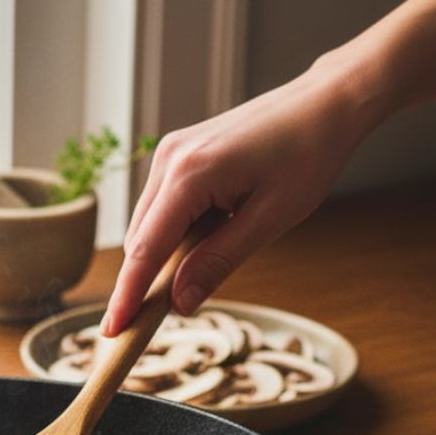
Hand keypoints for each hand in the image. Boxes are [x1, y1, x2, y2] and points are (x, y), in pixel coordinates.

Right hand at [101, 59, 375, 334]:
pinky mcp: (177, 155)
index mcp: (189, 173)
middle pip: (139, 240)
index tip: (112, 331)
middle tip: (161, 319)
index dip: (127, 295)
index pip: (145, 249)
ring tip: (210, 259)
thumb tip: (179, 302)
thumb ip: (218, 261)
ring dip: (165, 255)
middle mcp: (167, 160)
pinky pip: (162, 207)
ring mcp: (169, 154)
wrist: (324, 103)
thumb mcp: (270, 219)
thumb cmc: (307, 155)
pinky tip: (209, 232)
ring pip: (148, 225)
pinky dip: (174, 233)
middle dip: (145, 280)